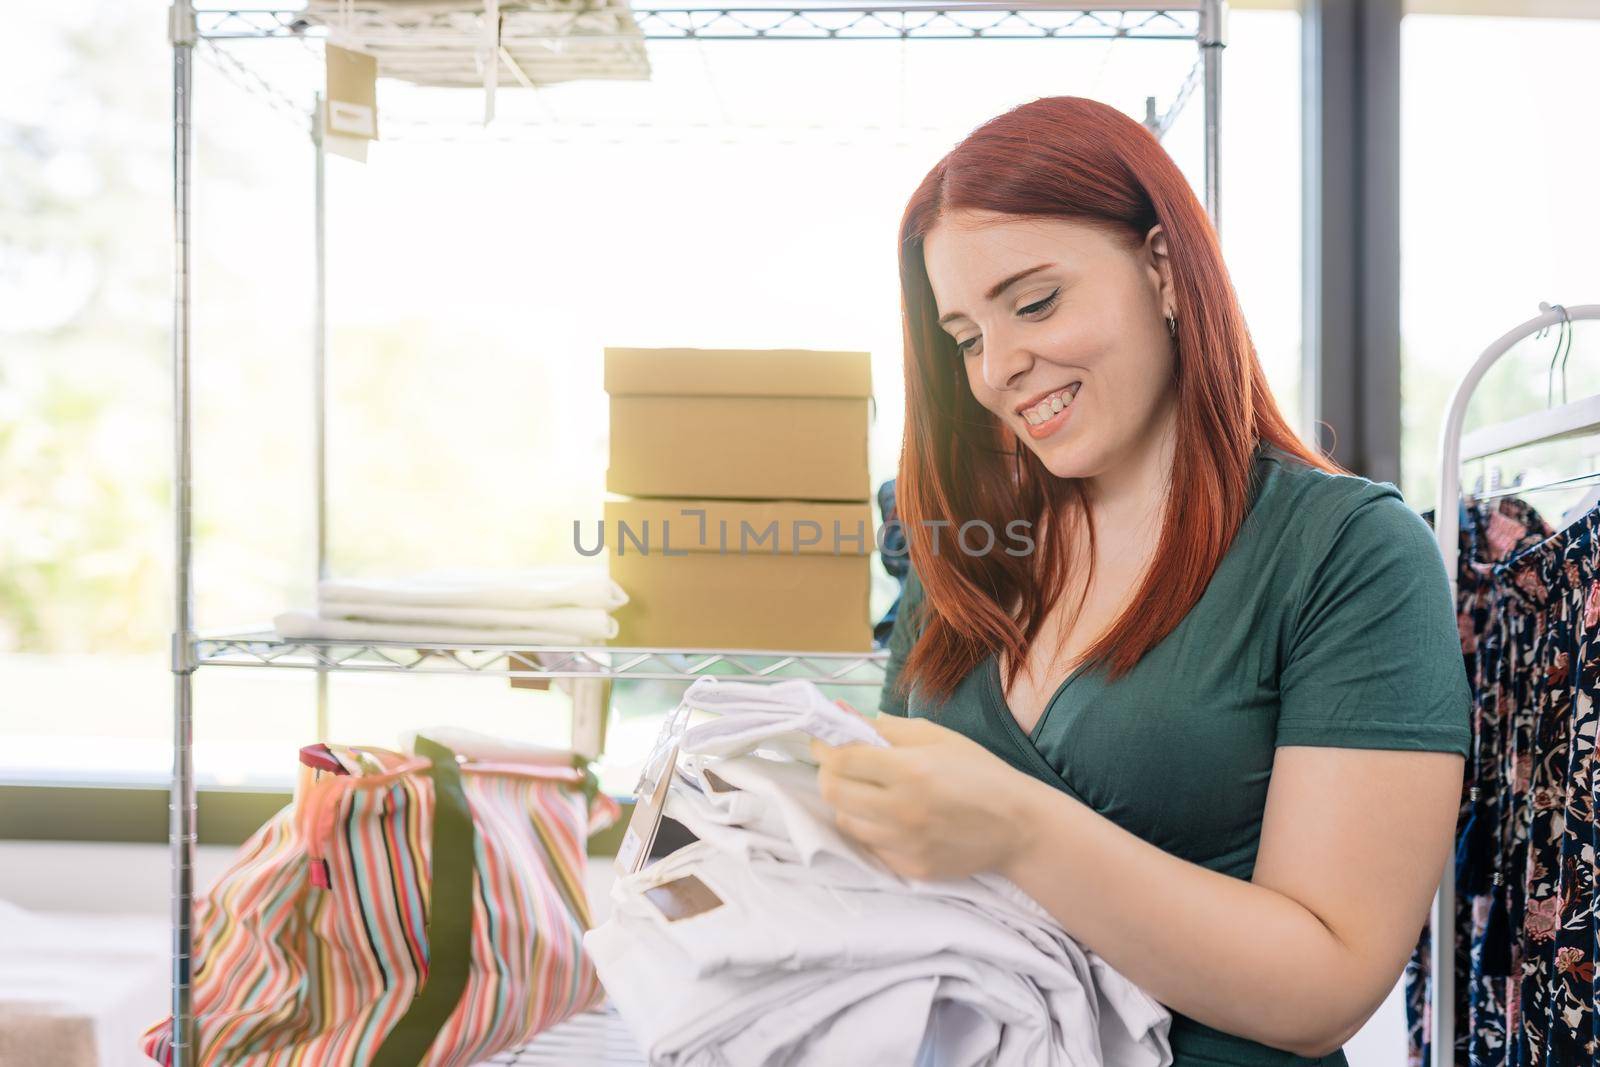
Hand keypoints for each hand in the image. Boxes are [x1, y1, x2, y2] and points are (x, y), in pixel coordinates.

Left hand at [809, 713, 1039, 881]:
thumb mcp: (938, 737)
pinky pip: (870, 846)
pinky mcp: (910, 868)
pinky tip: (892, 818)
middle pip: (832, 791)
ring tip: (870, 792)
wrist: (1018, 827)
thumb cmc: (980, 773)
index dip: (824, 746)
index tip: (823, 740)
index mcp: (910, 770)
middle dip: (828, 773)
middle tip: (840, 765)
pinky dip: (872, 829)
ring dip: (848, 802)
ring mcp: (905, 843)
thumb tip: (842, 713)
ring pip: (846, 821)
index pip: (842, 758)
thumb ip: (886, 727)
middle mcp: (902, 810)